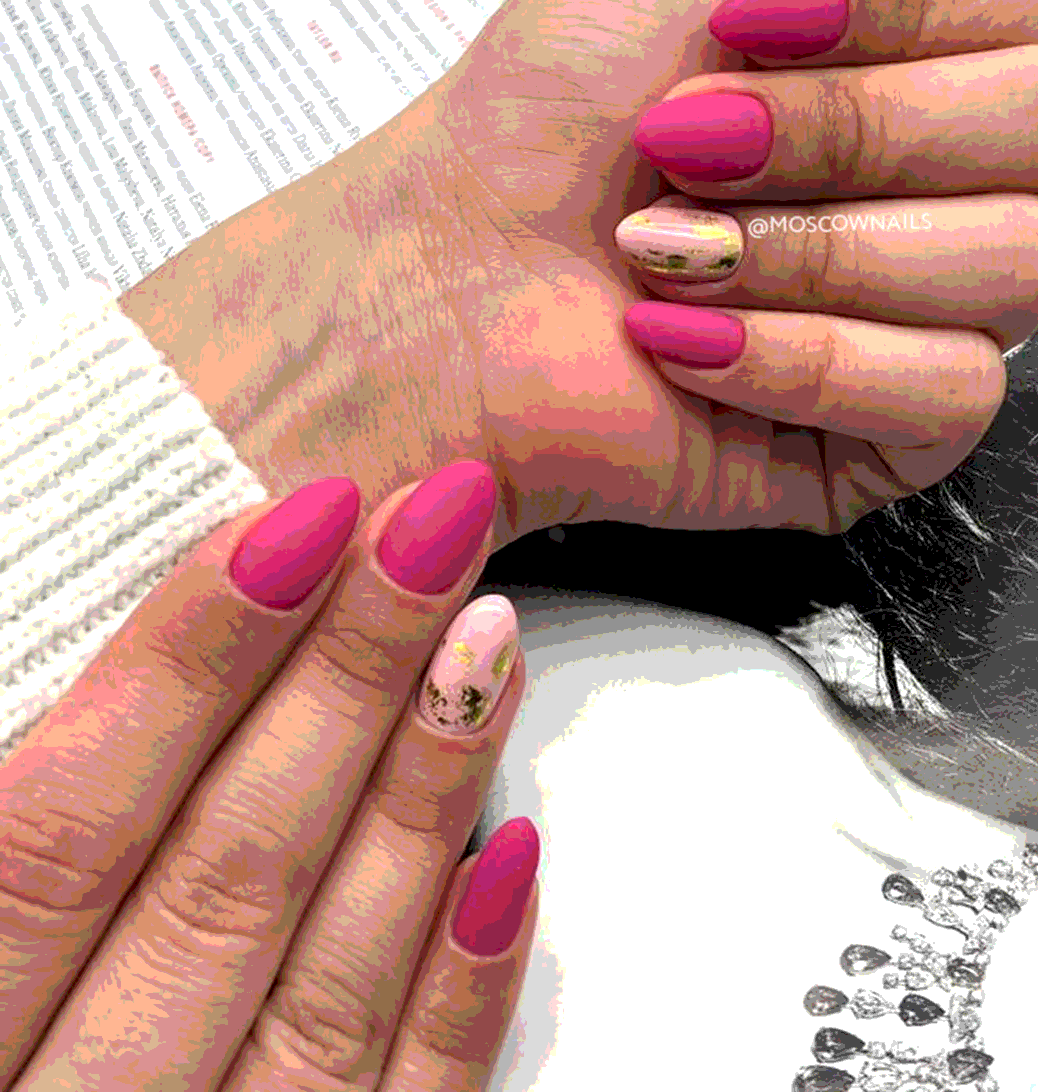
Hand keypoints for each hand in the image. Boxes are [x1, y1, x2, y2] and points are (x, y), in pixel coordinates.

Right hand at [0, 463, 533, 1089]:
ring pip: (322, 980)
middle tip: (429, 526)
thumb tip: (99, 699)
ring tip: (486, 635)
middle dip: (338, 683)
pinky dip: (457, 987)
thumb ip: (20, 850)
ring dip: (417, 793)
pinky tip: (514, 853)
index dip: (182, 666)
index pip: (55, 832)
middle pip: (215, 879)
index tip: (289, 524)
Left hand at [122, 0, 1037, 542]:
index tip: (763, 16)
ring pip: (1019, 261)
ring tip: (681, 250)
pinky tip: (698, 343)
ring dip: (811, 244)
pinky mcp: (903, 431)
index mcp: (938, 53)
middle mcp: (961, 178)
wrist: (450, 280)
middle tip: (704, 136)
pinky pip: (952, 387)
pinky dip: (797, 355)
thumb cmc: (558, 111)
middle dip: (854, 122)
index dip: (919, 1)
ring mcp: (941, 309)